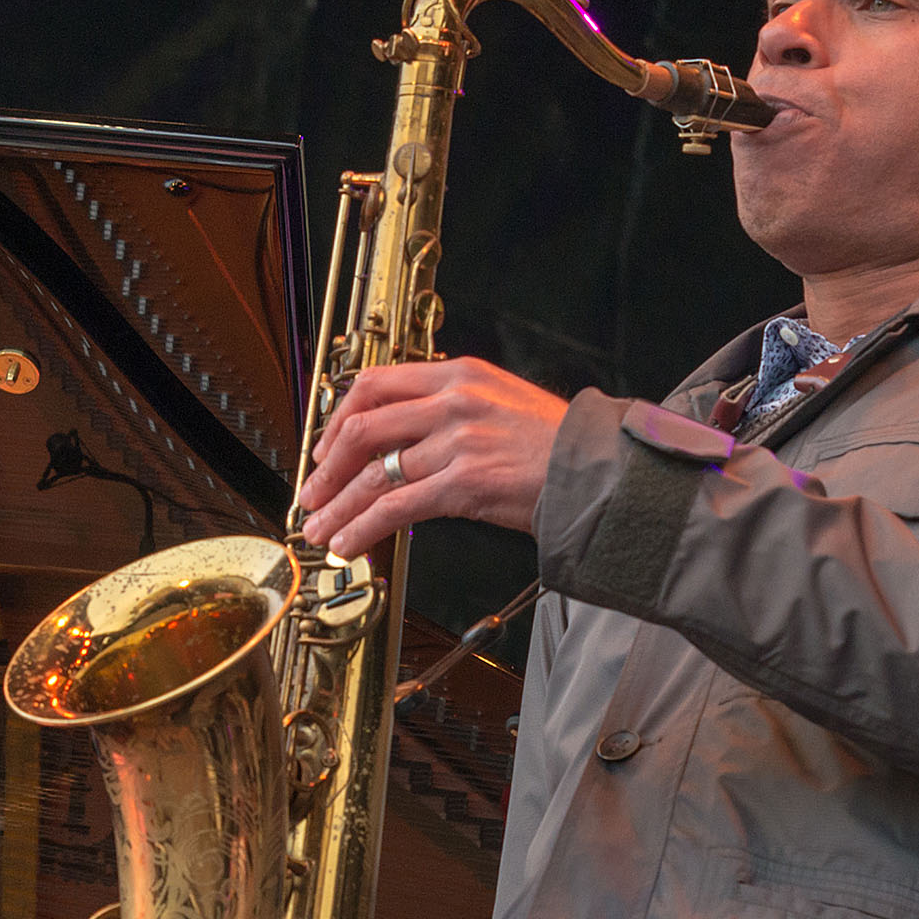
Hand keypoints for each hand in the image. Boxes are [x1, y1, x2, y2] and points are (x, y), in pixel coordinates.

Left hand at [299, 358, 566, 560]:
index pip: (376, 383)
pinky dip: (362, 528)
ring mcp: (458, 441)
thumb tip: (410, 443)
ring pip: (372, 472)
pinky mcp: (465, 483)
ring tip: (321, 529)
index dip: (339, 418)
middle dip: (326, 466)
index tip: (327, 447)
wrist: (606, 472)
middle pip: (363, 426)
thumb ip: (458, 412)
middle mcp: (455, 401)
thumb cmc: (565, 448)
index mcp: (461, 374)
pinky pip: (394, 507)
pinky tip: (348, 543)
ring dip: (338, 505)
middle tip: (313, 493)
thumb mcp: (506, 406)